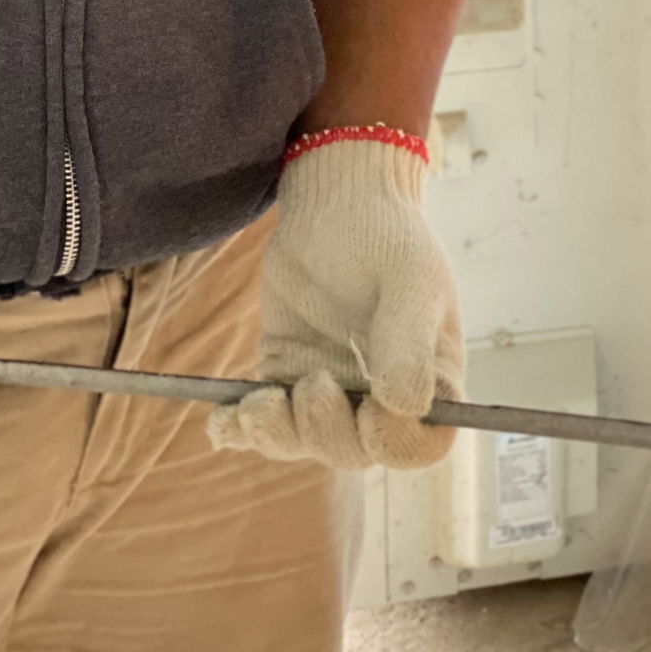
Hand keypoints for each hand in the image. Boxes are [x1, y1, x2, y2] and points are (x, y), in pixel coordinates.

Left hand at [209, 129, 464, 471]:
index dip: (395, 442)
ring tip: (258, 403)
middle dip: (326, 433)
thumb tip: (404, 407)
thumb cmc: (387, 233)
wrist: (337, 199)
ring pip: (305, 443)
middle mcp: (381, 393)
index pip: (421, 443)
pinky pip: (264, 421)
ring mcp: (332, 386)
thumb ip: (408, 343)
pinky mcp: (286, 372)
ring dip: (278, 436)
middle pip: (356, 452)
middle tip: (311, 385)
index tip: (371, 409)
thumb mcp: (411, 280)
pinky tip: (223, 421)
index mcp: (428, 376)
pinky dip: (240, 429)